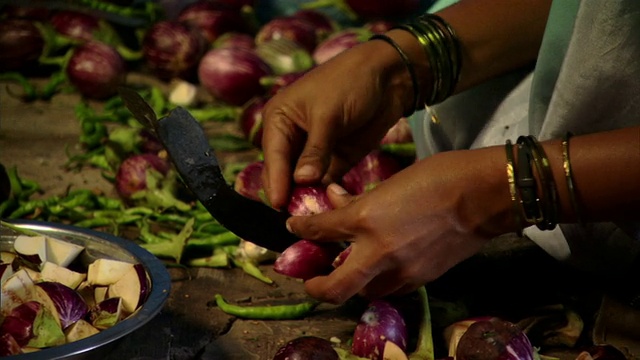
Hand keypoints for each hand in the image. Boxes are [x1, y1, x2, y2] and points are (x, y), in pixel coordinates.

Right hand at [261, 36, 416, 208]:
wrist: (389, 75)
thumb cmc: (349, 83)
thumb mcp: (328, 115)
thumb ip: (315, 150)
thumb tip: (302, 181)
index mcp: (280, 119)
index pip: (274, 156)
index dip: (276, 181)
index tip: (279, 205)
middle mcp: (292, 137)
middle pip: (285, 172)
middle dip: (290, 193)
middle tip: (295, 218)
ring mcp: (314, 150)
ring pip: (304, 181)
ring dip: (308, 197)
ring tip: (310, 219)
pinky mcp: (336, 159)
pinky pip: (326, 181)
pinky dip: (326, 194)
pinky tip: (328, 209)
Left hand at [285, 146, 515, 303]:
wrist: (485, 194)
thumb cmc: (439, 176)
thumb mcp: (391, 183)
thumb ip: (360, 200)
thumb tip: (338, 200)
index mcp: (367, 219)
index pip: (321, 230)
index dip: (302, 229)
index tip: (294, 228)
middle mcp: (380, 251)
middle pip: (336, 288)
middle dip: (316, 287)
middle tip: (311, 280)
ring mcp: (403, 269)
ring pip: (366, 291)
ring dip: (353, 284)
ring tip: (349, 270)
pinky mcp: (423, 278)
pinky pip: (393, 287)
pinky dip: (381, 279)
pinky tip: (383, 264)